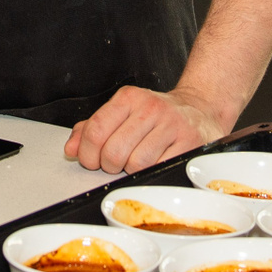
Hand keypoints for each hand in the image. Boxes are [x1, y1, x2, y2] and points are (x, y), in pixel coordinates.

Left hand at [65, 85, 226, 174]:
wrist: (200, 112)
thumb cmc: (157, 116)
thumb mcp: (123, 113)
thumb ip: (92, 129)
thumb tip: (71, 150)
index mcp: (129, 98)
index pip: (95, 130)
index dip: (88, 153)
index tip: (91, 160)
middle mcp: (150, 108)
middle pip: (113, 152)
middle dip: (109, 166)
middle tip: (115, 163)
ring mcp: (171, 126)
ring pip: (136, 164)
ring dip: (131, 171)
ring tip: (136, 161)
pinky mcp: (189, 143)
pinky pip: (159, 169)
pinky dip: (152, 173)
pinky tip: (155, 162)